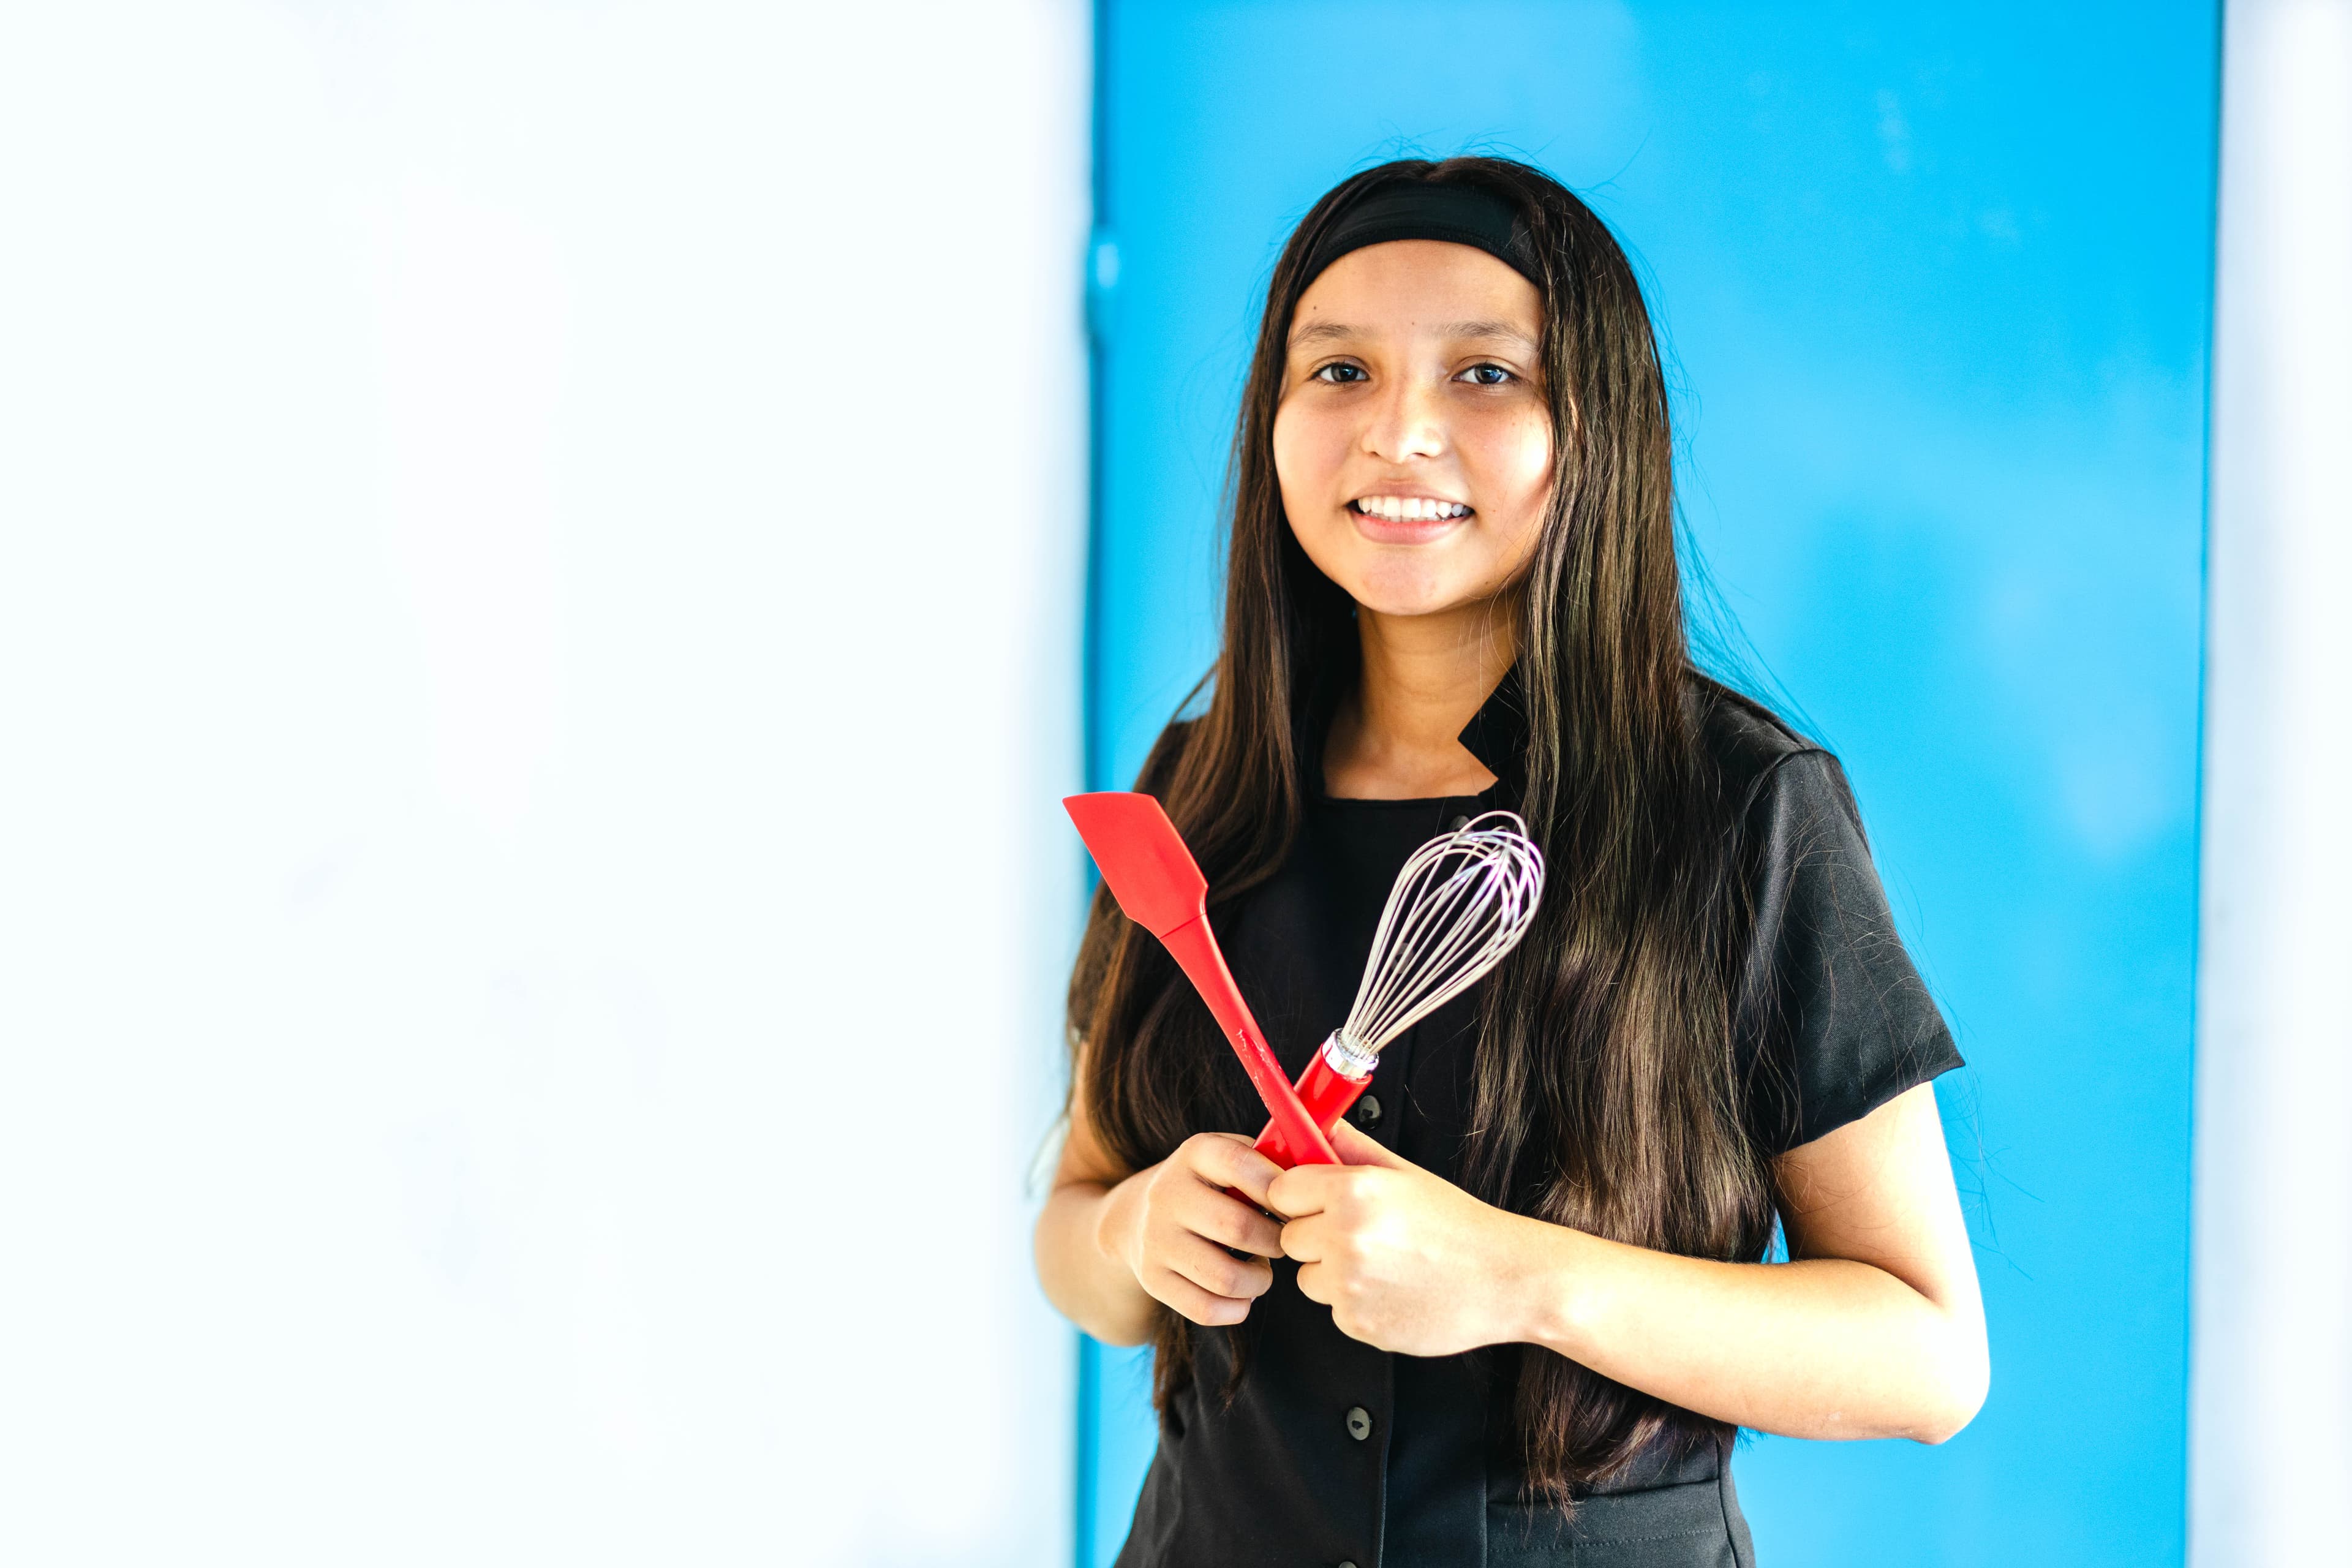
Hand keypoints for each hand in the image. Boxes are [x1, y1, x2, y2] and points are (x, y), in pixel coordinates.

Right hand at [1102, 1132, 1286, 1327]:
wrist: (1136, 1218)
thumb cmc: (1208, 1187)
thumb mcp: (1228, 1157)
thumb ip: (1270, 1158)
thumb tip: (1321, 1170)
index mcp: (1194, 1154)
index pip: (1239, 1163)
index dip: (1277, 1187)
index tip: (1294, 1205)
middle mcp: (1167, 1194)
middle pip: (1237, 1228)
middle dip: (1275, 1241)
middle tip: (1284, 1243)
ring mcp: (1155, 1239)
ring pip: (1224, 1277)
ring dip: (1259, 1280)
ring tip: (1262, 1268)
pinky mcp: (1152, 1279)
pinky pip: (1205, 1309)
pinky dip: (1237, 1308)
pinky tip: (1242, 1292)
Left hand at [1268, 1119, 1526, 1356]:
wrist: (1504, 1280)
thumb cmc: (1459, 1227)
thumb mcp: (1406, 1175)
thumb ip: (1353, 1149)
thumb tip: (1318, 1126)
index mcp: (1353, 1191)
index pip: (1282, 1191)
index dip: (1299, 1197)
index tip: (1315, 1202)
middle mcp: (1345, 1236)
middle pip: (1290, 1237)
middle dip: (1317, 1236)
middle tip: (1361, 1235)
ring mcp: (1349, 1284)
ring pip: (1308, 1277)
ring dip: (1332, 1273)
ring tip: (1383, 1264)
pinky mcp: (1357, 1322)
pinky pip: (1334, 1309)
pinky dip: (1355, 1303)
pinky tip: (1393, 1290)